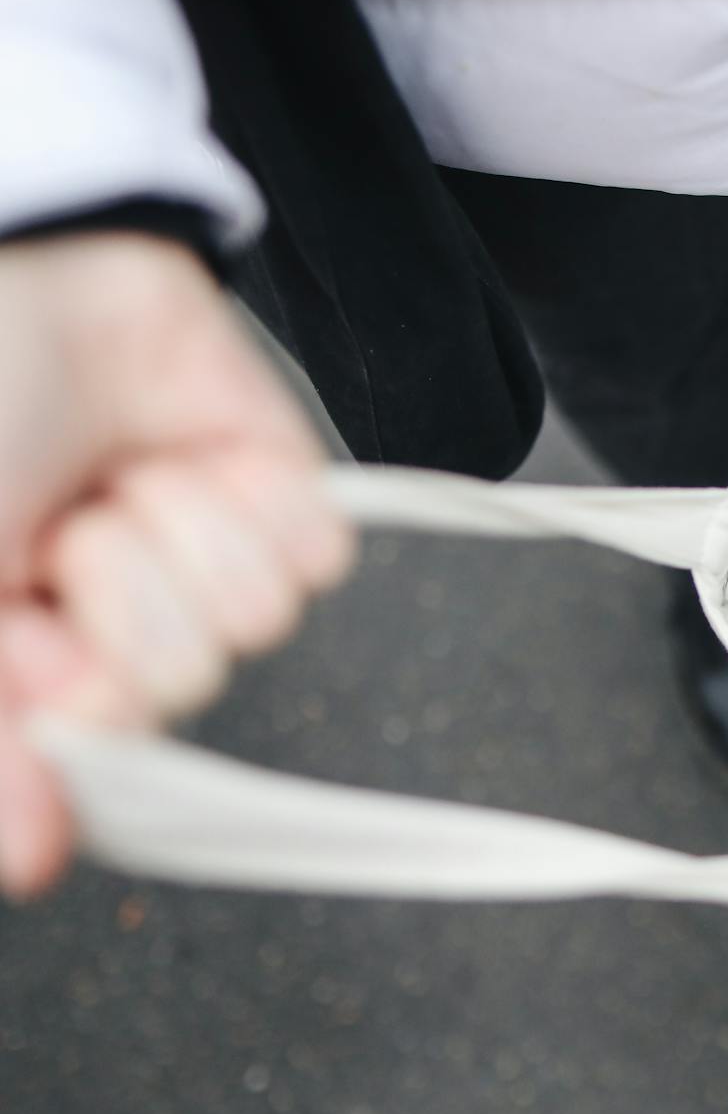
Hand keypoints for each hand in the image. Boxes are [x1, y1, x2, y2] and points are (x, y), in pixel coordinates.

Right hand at [0, 231, 352, 897]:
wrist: (18, 254)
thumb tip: (32, 860)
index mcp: (18, 656)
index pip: (89, 766)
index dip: (67, 720)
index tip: (26, 647)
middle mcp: (108, 619)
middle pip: (171, 697)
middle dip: (109, 608)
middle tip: (53, 536)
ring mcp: (196, 558)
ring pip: (245, 628)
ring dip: (163, 540)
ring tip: (104, 484)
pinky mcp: (278, 497)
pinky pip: (311, 558)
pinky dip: (247, 501)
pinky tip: (178, 457)